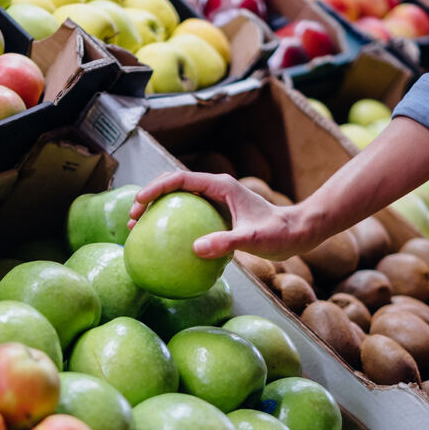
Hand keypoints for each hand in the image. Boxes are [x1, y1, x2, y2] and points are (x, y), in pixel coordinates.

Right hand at [128, 171, 315, 259]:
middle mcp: (215, 189)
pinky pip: (188, 215)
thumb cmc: (278, 234)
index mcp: (220, 186)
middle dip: (149, 197)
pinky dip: (172, 224)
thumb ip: (225, 242)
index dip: (155, 188)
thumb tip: (196, 249)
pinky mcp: (218, 214)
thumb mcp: (252, 240)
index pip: (179, 179)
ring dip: (157, 210)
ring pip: (178, 199)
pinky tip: (165, 245)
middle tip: (131, 218)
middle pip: (173, 185)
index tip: (138, 203)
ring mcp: (216, 201)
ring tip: (138, 229)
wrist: (297, 233)